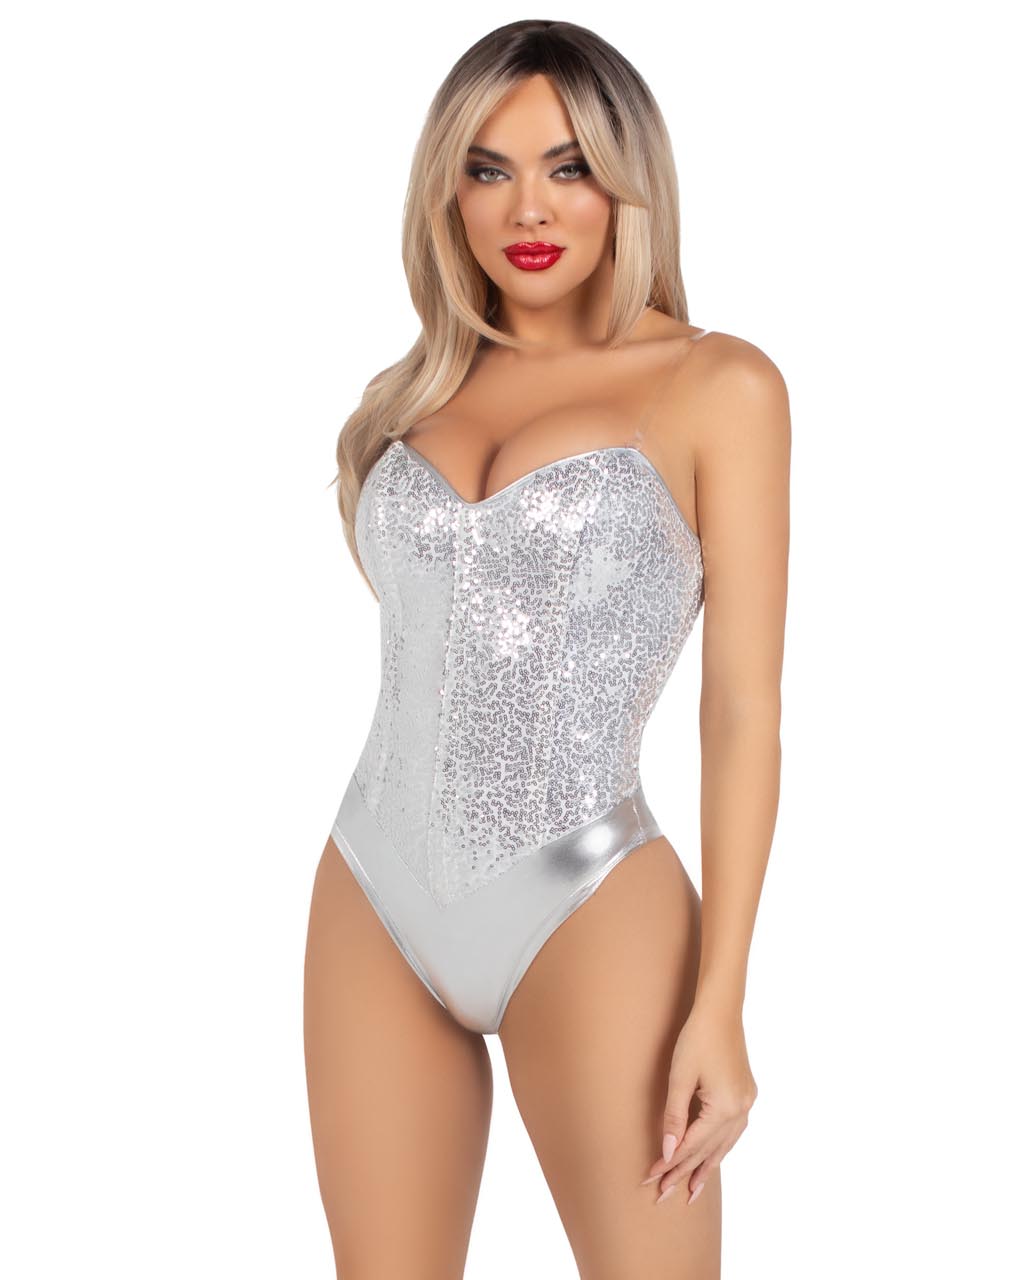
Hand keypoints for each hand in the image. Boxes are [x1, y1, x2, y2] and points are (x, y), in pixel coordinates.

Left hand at [640, 1003, 756, 1203]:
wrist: (721, 1011)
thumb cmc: (696, 1039)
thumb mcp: (679, 1077)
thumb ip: (674, 1117)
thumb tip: (668, 1151)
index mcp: (724, 1108)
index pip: (691, 1145)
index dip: (669, 1163)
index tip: (650, 1178)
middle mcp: (740, 1110)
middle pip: (708, 1150)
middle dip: (684, 1172)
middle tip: (664, 1194)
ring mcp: (747, 1103)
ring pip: (724, 1145)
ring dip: (706, 1167)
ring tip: (692, 1190)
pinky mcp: (746, 1094)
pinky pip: (732, 1132)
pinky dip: (719, 1148)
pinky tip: (712, 1157)